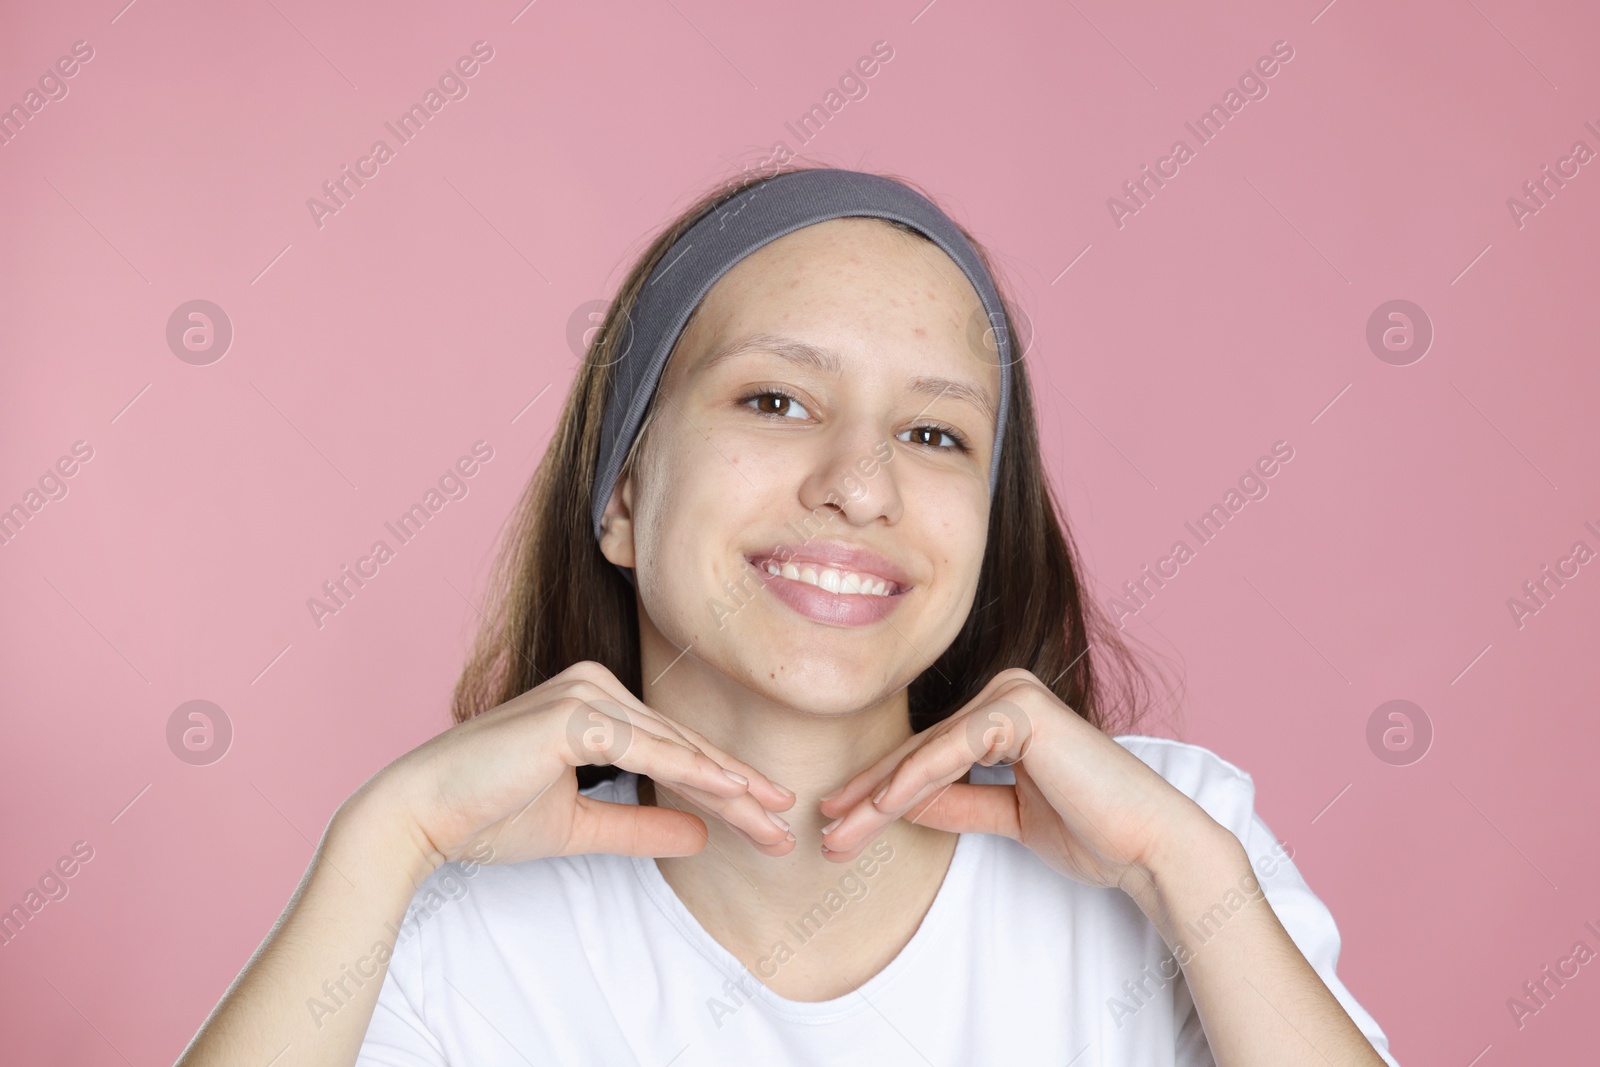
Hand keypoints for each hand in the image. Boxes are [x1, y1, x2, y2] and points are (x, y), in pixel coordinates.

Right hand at [359, 660, 798, 877]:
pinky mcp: (573, 715)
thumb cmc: (486, 815)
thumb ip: (639, 825)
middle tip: (786, 826)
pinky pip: (645, 748)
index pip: (675, 751)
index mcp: (596, 703)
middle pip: (684, 747)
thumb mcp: (579, 826)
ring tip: (773, 817)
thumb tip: (700, 837)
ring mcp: (585, 695)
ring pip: (674, 749)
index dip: (724, 790)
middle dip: (739, 791)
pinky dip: (691, 772)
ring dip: (728, 787)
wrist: (419, 815)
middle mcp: (595, 686)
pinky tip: (731, 794)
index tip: (766, 823)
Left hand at [815, 668, 1215, 898]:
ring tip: (839, 834)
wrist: (1148, 846)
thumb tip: (894, 805)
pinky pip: (953, 750)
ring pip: (927, 753)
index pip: (926, 754)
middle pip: (919, 751)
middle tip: (825, 833)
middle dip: (868, 796)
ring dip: (877, 797)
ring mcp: (1013, 693)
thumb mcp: (1004, 817)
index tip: (839, 822)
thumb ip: (954, 803)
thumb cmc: (1091, 831)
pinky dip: (914, 781)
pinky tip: (880, 809)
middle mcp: (1005, 692)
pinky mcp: (1021, 707)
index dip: (878, 790)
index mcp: (1002, 712)